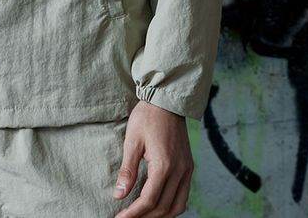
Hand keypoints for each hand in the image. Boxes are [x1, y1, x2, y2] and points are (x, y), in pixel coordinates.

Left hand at [112, 100, 192, 217]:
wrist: (166, 101)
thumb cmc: (147, 117)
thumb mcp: (132, 141)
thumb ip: (127, 170)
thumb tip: (118, 195)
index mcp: (164, 165)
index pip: (149, 200)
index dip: (133, 213)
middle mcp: (179, 171)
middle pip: (163, 207)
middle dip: (145, 217)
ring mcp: (187, 170)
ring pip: (177, 206)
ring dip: (160, 215)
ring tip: (142, 216)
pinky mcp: (189, 166)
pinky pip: (183, 196)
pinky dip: (171, 206)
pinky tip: (158, 206)